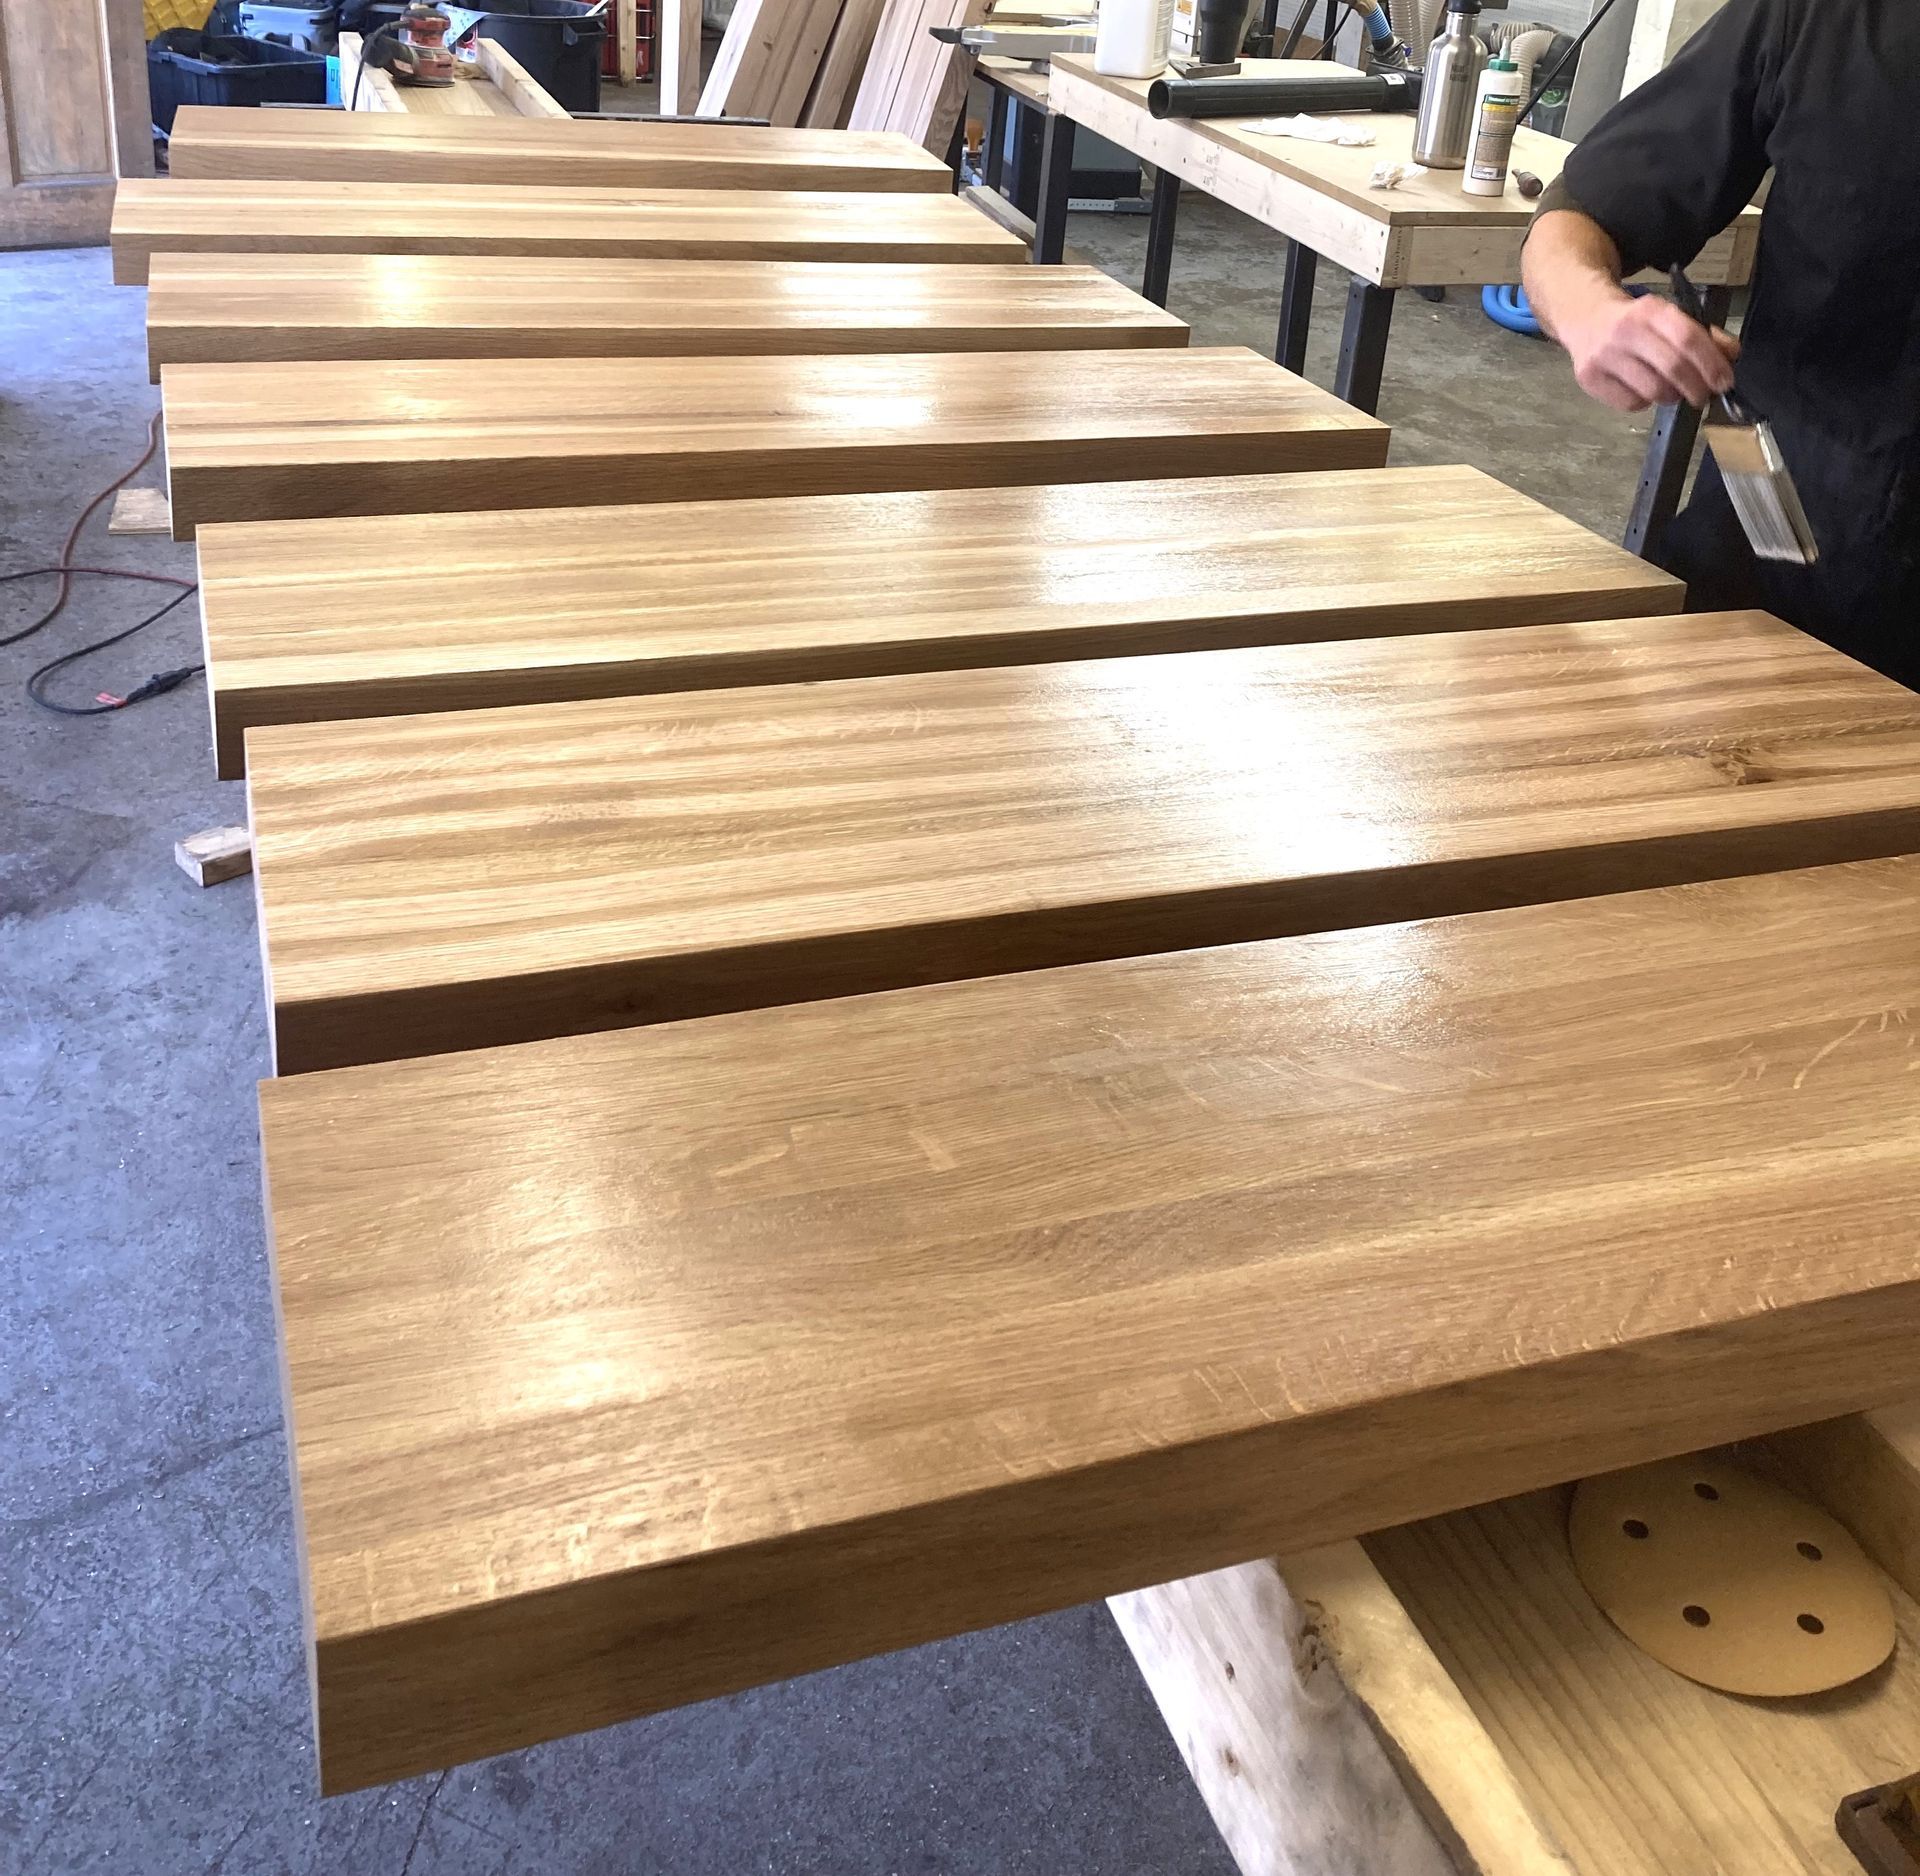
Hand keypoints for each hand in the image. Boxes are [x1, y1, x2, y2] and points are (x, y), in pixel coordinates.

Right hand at [1558, 291, 1739, 411]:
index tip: (1725, 382)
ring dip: (1672, 396)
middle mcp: (1624, 332)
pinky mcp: (1590, 379)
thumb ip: (1702, 335)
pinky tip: (1644, 390)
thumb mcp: (1668, 317)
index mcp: (1650, 310)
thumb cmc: (1634, 320)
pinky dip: (1646, 402)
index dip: (1711, 364)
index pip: (1688, 339)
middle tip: (1704, 396)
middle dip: (1696, 387)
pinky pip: (1631, 403)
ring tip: (1673, 391)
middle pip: (1672, 368)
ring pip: (1652, 391)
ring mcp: (1604, 357)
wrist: (1585, 317)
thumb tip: (1731, 356)